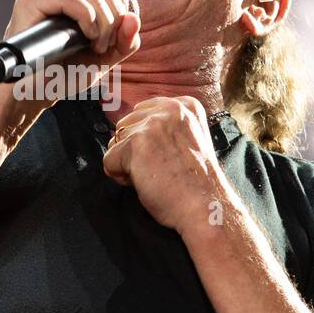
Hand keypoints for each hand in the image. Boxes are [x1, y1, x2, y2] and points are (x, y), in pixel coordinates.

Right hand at [2, 0, 140, 104]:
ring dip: (103, 20)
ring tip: (96, 46)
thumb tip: (134, 18)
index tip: (114, 34)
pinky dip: (87, 16)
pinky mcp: (29, 1)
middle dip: (114, 14)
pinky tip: (87, 37)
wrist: (31, 93)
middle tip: (104, 46)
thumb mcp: (103, 58)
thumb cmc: (63, 75)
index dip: (119, 0)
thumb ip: (124, 41)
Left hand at [102, 96, 229, 232]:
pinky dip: (120, 177)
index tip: (166, 157)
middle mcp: (170, 109)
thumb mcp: (187, 140)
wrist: (205, 207)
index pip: (142, 112)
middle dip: (133, 150)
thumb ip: (163, 128)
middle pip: (125, 125)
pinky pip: (108, 161)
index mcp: (185, 105)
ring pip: (115, 143)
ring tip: (154, 175)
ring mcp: (153, 124)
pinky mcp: (137, 144)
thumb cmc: (196, 184)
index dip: (146, 140)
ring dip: (127, 164)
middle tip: (160, 169)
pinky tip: (145, 183)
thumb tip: (126, 130)